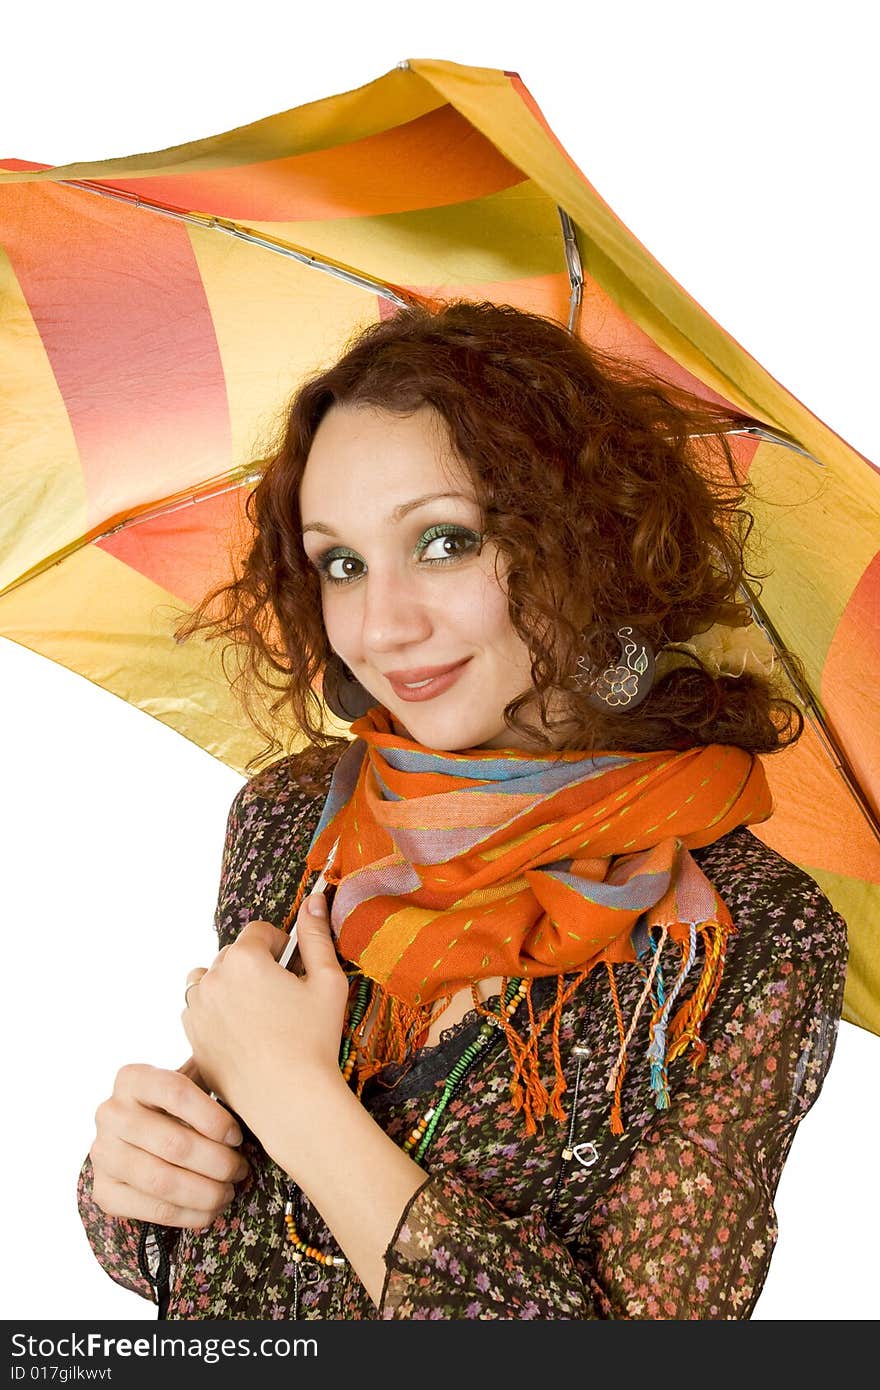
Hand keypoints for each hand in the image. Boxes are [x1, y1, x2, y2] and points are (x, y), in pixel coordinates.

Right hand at [89, 1059, 249, 1228]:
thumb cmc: (178, 1107)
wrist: (135, 1138)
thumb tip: (251, 1100)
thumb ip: (212, 1081)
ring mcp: (102, 1154)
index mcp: (132, 1078)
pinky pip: (152, 1210)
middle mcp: (109, 1113)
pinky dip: (189, 1215)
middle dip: (217, 1162)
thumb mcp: (191, 1081)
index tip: (237, 1136)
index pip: (176, 1092)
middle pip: (173, 1143)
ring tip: (228, 1192)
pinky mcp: (103, 1192)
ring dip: (205, 1192)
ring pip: (161, 1181)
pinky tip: (211, 1211)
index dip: (213, 1118)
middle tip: (240, 1169)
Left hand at [180, 897, 350, 1141]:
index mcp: (245, 958)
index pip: (259, 931)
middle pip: (233, 955)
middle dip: (255, 966)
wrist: (288, 1099)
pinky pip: (198, 1011)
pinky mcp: (191, 1038)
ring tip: (256, 1011)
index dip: (280, 945)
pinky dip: (215, 1013)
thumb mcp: (327, 981)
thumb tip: (315, 900)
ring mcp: (196, 1009)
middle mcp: (213, 978)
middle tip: (280, 997)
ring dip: (228, 985)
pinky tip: (242, 1033)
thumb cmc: (314, 1039)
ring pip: (209, 980)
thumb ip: (316, 936)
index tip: (293, 969)